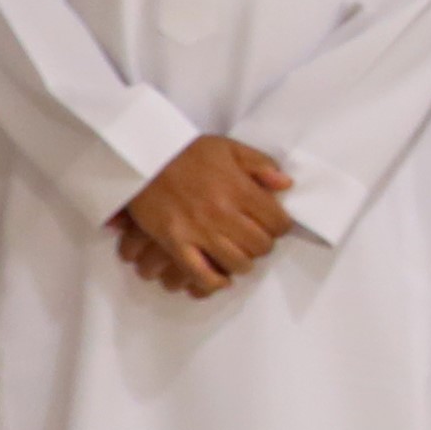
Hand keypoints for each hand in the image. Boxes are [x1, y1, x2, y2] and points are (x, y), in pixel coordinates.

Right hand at [110, 134, 293, 298]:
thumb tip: (286, 184)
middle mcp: (223, 213)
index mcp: (240, 189)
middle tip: (255, 240)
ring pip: (236, 263)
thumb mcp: (229, 147)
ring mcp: (199, 230)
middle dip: (263, 245)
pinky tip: (220, 278)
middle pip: (260, 246)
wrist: (145, 157)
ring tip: (238, 255)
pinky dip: (214, 281)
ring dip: (242, 263)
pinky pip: (201, 274)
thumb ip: (261, 164)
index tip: (274, 225)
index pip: (277, 222)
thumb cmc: (188, 152)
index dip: (280, 226)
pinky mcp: (176, 243)